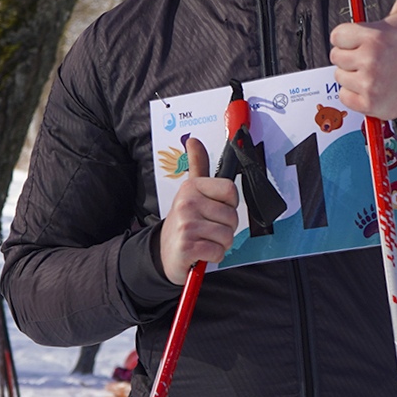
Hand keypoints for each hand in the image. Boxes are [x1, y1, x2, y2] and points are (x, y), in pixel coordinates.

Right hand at [156, 137, 238, 284]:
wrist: (164, 252)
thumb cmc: (185, 222)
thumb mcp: (190, 192)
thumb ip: (197, 165)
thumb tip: (194, 140)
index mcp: (192, 187)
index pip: (230, 190)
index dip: (229, 204)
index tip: (216, 209)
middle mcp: (187, 202)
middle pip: (232, 216)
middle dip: (226, 229)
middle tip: (208, 230)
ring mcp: (186, 224)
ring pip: (227, 236)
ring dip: (220, 244)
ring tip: (204, 241)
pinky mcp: (187, 245)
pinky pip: (218, 251)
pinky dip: (213, 256)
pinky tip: (200, 253)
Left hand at [330, 0, 396, 119]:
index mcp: (375, 37)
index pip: (337, 35)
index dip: (348, 38)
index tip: (364, 41)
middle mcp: (370, 60)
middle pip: (335, 56)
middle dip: (349, 56)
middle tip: (370, 58)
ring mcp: (369, 84)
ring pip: (338, 76)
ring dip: (352, 76)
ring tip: (373, 73)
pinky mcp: (368, 104)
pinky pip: (344, 96)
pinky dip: (355, 96)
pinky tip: (372, 89)